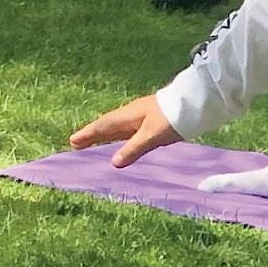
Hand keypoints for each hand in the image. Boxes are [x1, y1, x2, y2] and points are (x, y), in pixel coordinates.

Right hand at [65, 92, 189, 160]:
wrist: (194, 104)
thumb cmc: (171, 118)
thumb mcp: (152, 136)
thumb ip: (133, 149)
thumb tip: (114, 162)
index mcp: (128, 116)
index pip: (103, 126)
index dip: (88, 134)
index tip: (73, 141)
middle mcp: (131, 116)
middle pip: (107, 126)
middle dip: (92, 135)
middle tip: (76, 143)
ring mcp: (141, 118)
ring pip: (117, 128)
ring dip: (104, 136)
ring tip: (93, 143)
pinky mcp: (151, 122)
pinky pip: (128, 131)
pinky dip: (119, 138)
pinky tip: (121, 142)